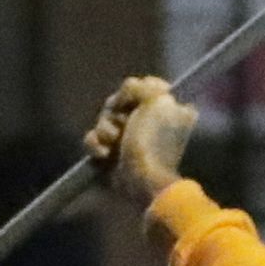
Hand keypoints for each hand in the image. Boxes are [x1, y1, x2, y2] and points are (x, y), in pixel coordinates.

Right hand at [87, 76, 197, 204]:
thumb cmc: (153, 140)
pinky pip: (94, 139)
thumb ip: (143, 85)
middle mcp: (150, 121)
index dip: (137, 90)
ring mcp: (130, 138)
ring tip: (114, 142)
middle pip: (119, 100)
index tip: (138, 98)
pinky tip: (104, 154)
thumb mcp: (157, 101)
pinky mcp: (112, 153)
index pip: (146, 85)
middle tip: (123, 122)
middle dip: (115, 111)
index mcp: (169, 108)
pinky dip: (96, 145)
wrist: (142, 180)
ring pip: (104, 119)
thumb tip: (130, 87)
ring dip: (105, 130)